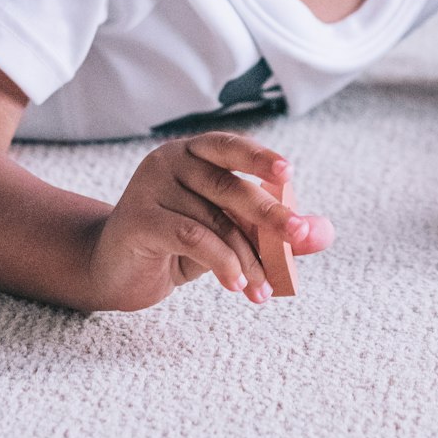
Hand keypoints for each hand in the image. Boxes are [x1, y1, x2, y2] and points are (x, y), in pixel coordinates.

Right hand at [87, 131, 334, 309]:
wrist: (116, 271)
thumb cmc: (177, 244)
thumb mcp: (227, 233)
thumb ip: (271, 230)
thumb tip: (322, 233)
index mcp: (194, 152)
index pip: (231, 146)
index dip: (260, 157)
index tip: (289, 172)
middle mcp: (170, 160)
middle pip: (228, 185)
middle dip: (269, 215)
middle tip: (298, 239)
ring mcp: (150, 186)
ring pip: (213, 219)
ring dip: (246, 258)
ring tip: (262, 291)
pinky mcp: (138, 218)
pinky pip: (191, 236)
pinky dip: (221, 261)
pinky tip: (235, 286)